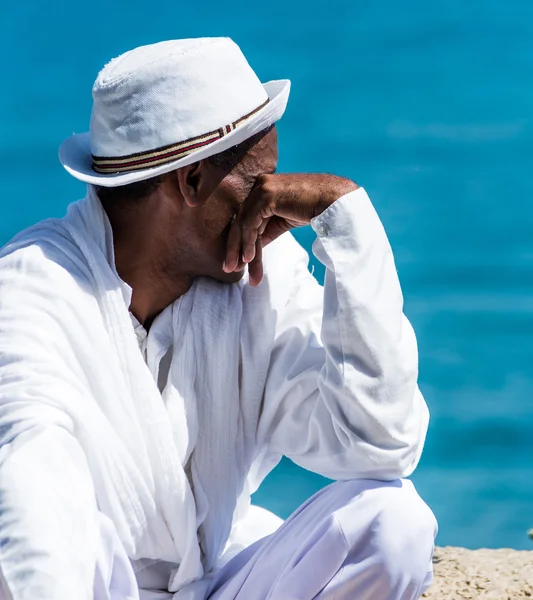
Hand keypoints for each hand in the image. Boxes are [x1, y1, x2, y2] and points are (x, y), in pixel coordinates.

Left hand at [223, 173, 357, 285]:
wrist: (333, 201)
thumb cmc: (313, 209)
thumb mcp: (282, 223)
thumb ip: (265, 231)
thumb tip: (249, 251)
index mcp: (262, 189)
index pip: (246, 219)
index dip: (240, 243)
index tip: (237, 263)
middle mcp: (259, 185)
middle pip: (240, 221)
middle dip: (234, 247)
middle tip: (228, 268)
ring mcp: (262, 188)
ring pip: (243, 224)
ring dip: (240, 249)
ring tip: (239, 268)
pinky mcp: (267, 195)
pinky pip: (250, 223)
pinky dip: (248, 242)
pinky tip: (249, 258)